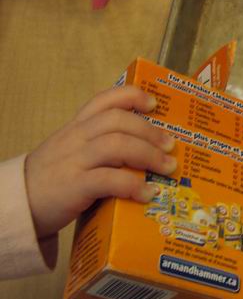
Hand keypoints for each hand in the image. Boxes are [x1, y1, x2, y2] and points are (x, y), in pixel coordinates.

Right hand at [25, 86, 176, 237]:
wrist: (16, 203)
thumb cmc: (54, 179)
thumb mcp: (73, 152)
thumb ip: (101, 147)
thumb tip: (148, 152)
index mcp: (77, 128)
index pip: (104, 100)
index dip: (131, 96)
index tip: (153, 103)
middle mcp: (76, 139)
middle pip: (117, 121)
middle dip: (150, 131)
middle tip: (170, 146)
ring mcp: (74, 161)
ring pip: (116, 145)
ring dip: (148, 154)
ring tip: (167, 167)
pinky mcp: (74, 186)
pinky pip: (108, 180)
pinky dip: (133, 185)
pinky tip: (147, 193)